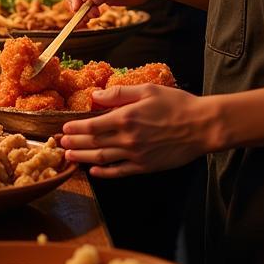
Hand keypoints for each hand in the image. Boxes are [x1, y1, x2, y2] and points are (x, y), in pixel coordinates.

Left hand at [60, 84, 212, 176]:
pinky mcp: (146, 167)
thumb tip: (96, 96)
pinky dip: (104, 173)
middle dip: (74, 143)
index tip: (65, 127)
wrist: (202, 126)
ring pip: (102, 159)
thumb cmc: (176, 104)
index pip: (92, 126)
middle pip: (93, 143)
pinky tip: (94, 171)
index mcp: (126, 118)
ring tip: (69, 156)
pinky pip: (119, 172)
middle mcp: (128, 138)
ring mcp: (136, 155)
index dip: (76, 128)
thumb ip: (119, 93)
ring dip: (83, 158)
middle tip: (60, 143)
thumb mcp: (147, 90)